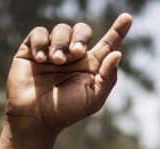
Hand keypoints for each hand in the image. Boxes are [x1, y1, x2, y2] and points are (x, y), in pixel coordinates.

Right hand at [6, 15, 131, 135]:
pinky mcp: (32, 50)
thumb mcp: (93, 98)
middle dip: (81, 37)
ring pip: (61, 29)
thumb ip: (107, 77)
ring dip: (60, 43)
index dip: (118, 30)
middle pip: (82, 30)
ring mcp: (52, 51)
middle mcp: (72, 56)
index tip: (128, 18)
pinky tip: (41, 59)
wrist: (35, 118)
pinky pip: (39, 33)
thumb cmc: (65, 112)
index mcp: (90, 66)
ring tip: (56, 61)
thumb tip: (117, 53)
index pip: (107, 43)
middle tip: (76, 53)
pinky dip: (41, 42)